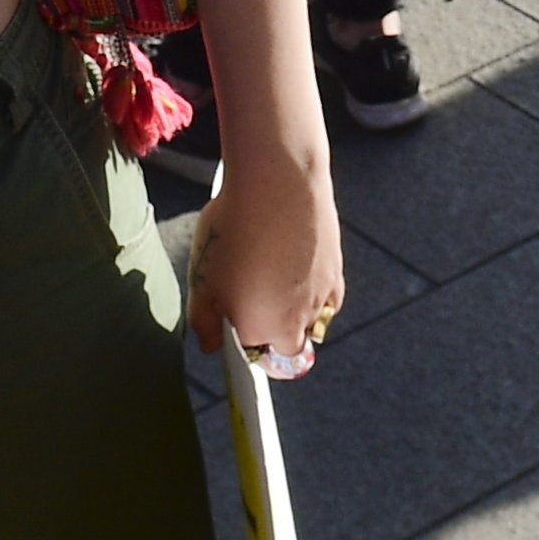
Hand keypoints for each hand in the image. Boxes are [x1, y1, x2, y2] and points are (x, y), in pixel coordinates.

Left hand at [183, 136, 344, 371]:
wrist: (280, 183)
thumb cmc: (234, 231)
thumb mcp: (202, 280)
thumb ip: (204, 323)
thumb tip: (212, 345)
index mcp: (263, 330)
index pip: (255, 357)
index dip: (241, 340)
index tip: (232, 319)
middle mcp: (298, 322)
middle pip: (288, 346)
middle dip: (272, 333)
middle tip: (252, 298)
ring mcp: (321, 298)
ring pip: (310, 321)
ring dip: (293, 310)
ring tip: (270, 274)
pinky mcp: (336, 271)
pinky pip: (327, 298)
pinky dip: (314, 292)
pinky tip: (295, 268)